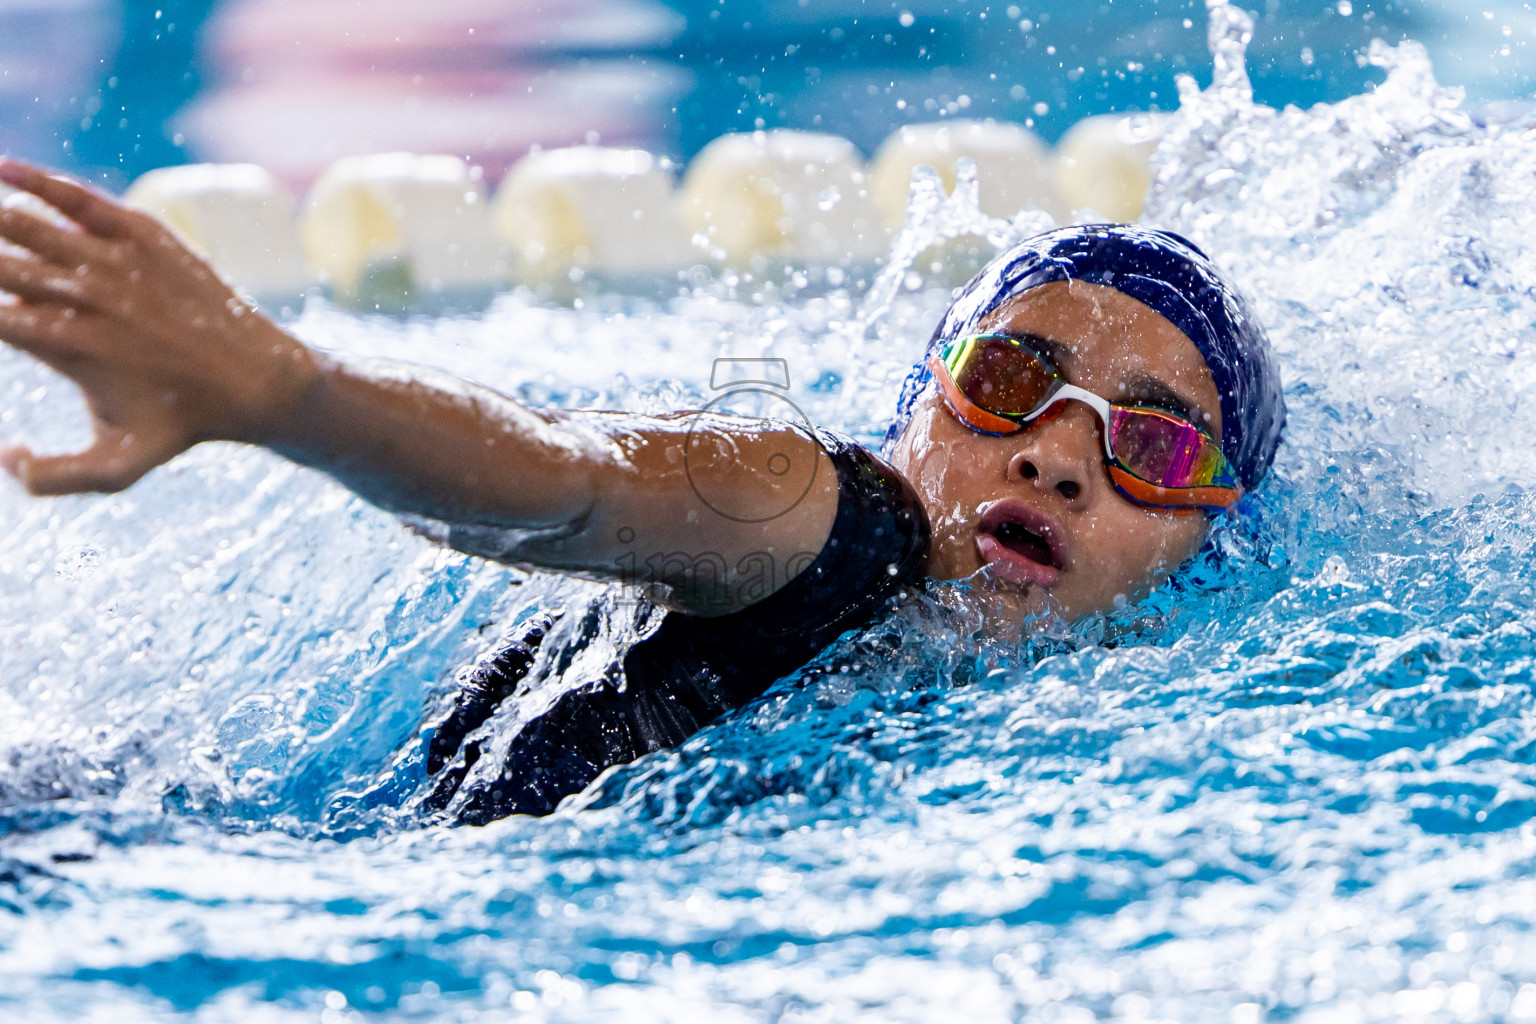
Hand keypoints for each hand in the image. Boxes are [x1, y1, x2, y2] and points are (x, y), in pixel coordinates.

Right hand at [0, 160, 316, 494]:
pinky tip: (2, 169)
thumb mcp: (118, 468)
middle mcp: (81, 296)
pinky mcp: (140, 233)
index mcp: (61, 344)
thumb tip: (3, 455)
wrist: (254, 381)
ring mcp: (111, 259)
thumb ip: (52, 479)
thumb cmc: (181, 425)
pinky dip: (32, 179)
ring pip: (23, 225)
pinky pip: (75, 197)